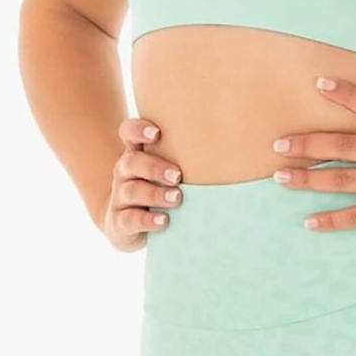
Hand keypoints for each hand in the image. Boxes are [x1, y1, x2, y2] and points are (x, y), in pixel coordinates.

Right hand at [103, 117, 183, 251]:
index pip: (128, 132)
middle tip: (178, 175)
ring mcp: (120, 197)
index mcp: (137, 153)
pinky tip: (163, 220)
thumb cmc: (162, 188)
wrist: (133, 225)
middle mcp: (125, 172)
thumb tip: (235, 144)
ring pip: (131, 191)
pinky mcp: (120, 222)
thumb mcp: (171, 170)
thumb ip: (189, 156)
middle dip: (154, 167)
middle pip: (131, 162)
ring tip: (176, 198)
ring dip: (155, 194)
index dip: (138, 129)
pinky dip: (147, 219)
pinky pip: (129, 219)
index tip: (157, 133)